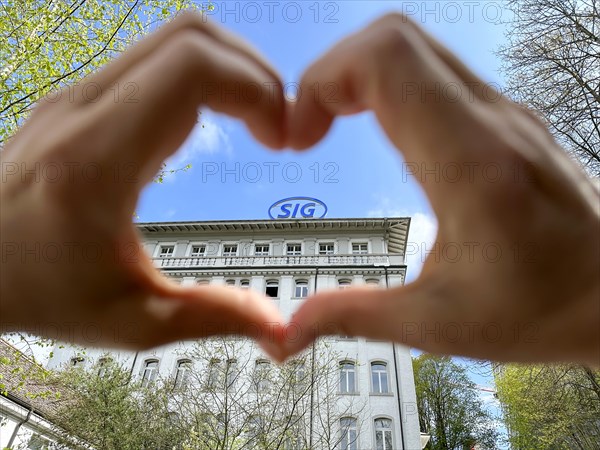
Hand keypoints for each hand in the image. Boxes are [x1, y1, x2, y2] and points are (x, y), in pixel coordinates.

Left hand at [0, 12, 286, 357]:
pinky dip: (201, 78)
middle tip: (278, 124)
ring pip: (174, 40)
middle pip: (190, 38)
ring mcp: (80, 98)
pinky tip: (215, 121)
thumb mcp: (131, 319)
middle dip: (254, 73)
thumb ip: (212, 317)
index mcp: (98, 161)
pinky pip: (155, 61)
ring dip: (230, 72)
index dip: (257, 89)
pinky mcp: (82, 100)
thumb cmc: (32, 289)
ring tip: (256, 121)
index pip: (193, 70)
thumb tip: (275, 326)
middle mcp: (85, 112)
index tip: (280, 137)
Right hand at [283, 14, 599, 365]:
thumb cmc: (545, 309)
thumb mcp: (439, 323)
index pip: (385, 62)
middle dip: (331, 73)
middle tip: (309, 128)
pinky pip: (434, 70)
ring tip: (330, 126)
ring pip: (414, 47)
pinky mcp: (503, 119)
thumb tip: (291, 330)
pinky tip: (376, 129)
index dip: (322, 81)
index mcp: (471, 164)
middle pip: (393, 38)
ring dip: (358, 76)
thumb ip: (355, 316)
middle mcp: (491, 122)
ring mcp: (502, 113)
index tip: (301, 137)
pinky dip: (387, 84)